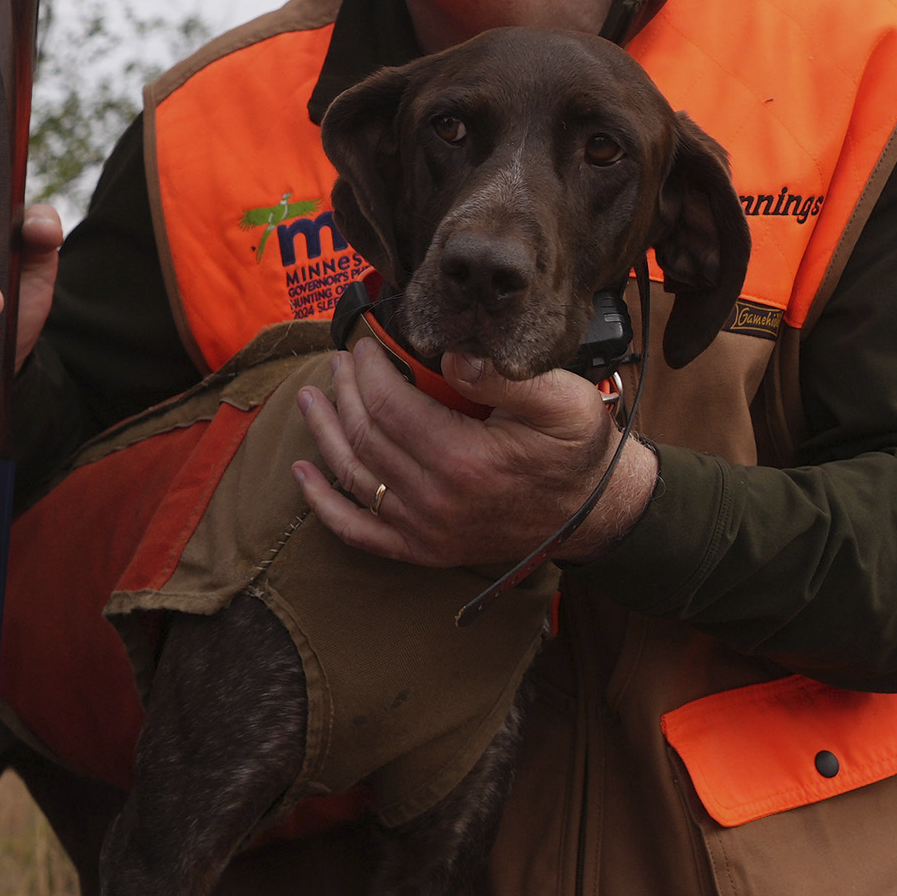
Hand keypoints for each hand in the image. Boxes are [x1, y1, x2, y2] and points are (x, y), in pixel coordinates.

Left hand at [291, 342, 656, 569]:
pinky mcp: (421, 550)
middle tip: (339, 362)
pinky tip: (303, 475)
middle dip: (345, 391)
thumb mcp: (564, 403)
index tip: (368, 345)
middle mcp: (434, 500)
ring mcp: (424, 530)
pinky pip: (357, 531)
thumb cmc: (577, 452)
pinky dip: (324, 503)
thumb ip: (505, 378)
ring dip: (324, 433)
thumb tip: (452, 357)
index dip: (371, 370)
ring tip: (310, 398)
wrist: (593, 513)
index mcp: (462, 460)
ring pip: (353, 474)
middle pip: (365, 435)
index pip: (389, 405)